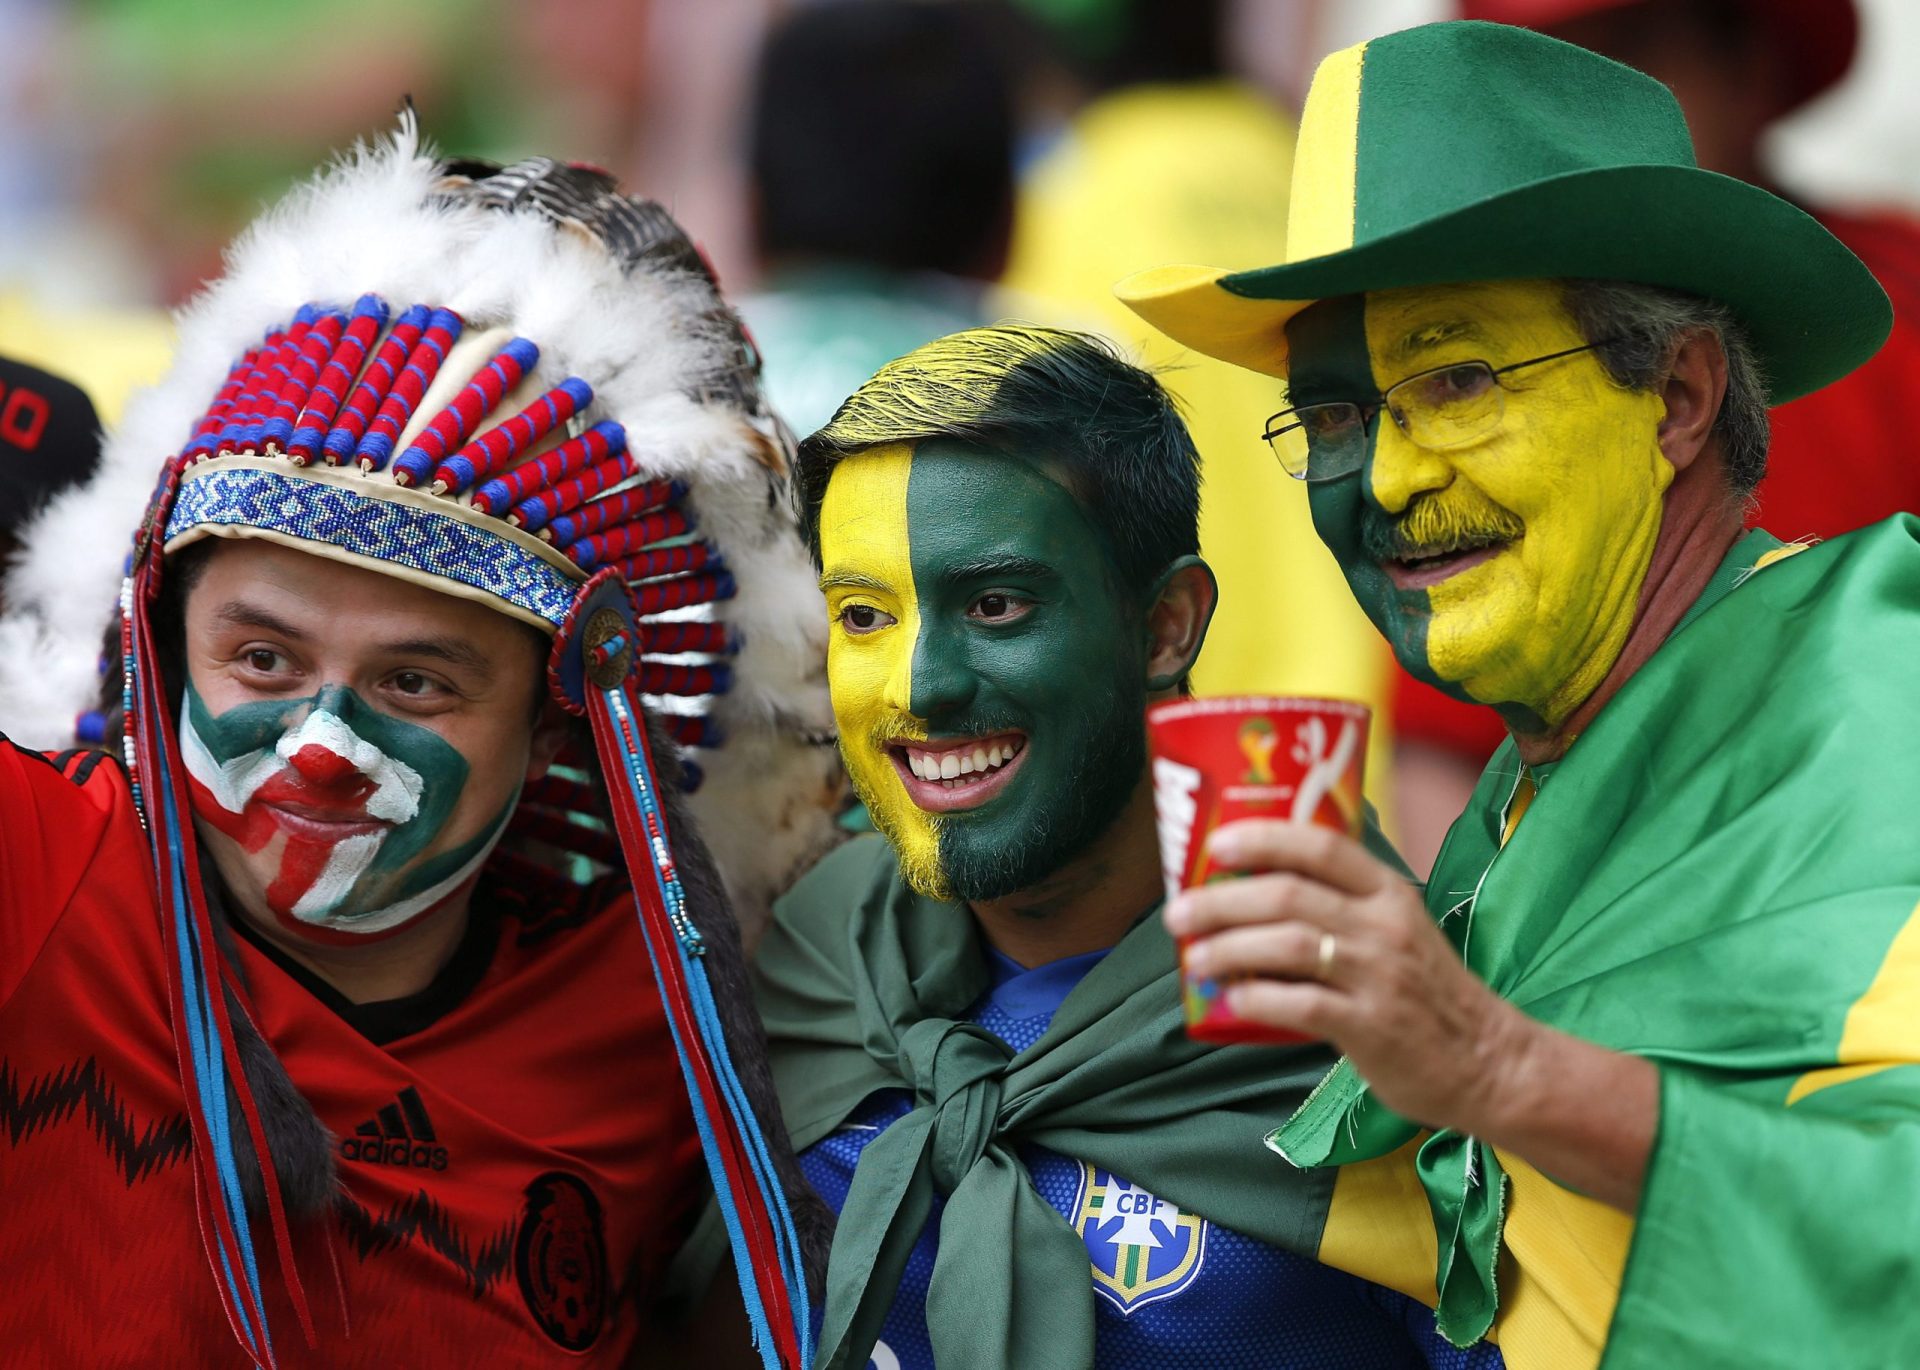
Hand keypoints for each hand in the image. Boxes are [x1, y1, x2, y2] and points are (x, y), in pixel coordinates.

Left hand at [1163, 819, 1528, 1135]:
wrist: (1489, 1062)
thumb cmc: (1428, 994)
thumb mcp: (1397, 931)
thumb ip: (1340, 909)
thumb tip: (1250, 897)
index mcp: (1389, 892)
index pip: (1321, 845)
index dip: (1262, 838)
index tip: (1215, 844)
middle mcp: (1383, 925)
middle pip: (1288, 894)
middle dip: (1222, 900)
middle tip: (1179, 912)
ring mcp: (1379, 975)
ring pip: (1287, 944)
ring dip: (1229, 948)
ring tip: (1192, 958)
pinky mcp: (1371, 1027)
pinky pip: (1300, 1004)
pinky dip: (1257, 997)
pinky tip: (1232, 999)